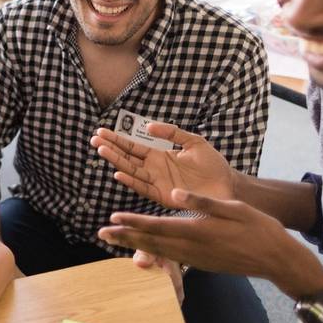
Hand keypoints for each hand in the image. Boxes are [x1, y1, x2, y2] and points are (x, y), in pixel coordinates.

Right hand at [91, 122, 235, 208]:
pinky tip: (119, 174)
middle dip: (110, 149)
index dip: (117, 139)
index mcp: (160, 156)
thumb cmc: (213, 165)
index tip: (101, 132)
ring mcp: (157, 183)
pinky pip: (144, 188)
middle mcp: (154, 170)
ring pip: (131, 171)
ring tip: (102, 150)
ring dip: (116, 162)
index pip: (133, 146)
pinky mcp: (163, 195)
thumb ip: (172, 133)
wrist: (228, 185)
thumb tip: (149, 126)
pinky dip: (131, 182)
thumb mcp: (193, 142)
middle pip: (127, 158)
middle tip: (94, 140)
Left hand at [98, 188, 322, 296]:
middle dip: (125, 236)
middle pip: (152, 242)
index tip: (113, 218)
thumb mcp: (233, 208)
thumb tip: (176, 193)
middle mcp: (192, 248)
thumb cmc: (258, 229)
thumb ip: (202, 202)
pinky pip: (171, 257)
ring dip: (135, 245)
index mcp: (198, 231)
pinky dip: (153, 252)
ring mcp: (196, 259)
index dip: (134, 222)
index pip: (158, 226)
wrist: (277, 259)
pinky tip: (144, 249)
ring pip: (159, 251)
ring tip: (115, 240)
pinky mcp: (201, 263)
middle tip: (101, 233)